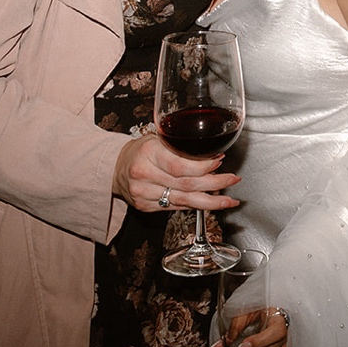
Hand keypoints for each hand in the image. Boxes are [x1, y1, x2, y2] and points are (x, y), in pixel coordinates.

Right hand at [112, 133, 239, 213]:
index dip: (203, 167)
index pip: (180, 165)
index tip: (220, 163)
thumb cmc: (141, 150)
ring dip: (210, 201)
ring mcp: (143, 193)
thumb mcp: (159, 139)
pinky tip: (208, 203)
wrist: (115, 167)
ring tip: (228, 200)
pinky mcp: (145, 207)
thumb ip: (181, 147)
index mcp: (148, 152)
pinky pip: (175, 207)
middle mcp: (144, 174)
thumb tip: (214, 157)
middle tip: (232, 180)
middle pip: (186, 184)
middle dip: (215, 184)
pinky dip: (194, 205)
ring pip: (183, 201)